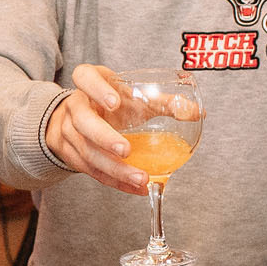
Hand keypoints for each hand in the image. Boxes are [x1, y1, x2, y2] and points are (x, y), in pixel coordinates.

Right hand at [43, 64, 201, 194]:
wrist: (79, 119)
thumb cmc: (112, 104)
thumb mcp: (133, 96)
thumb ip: (163, 102)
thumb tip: (197, 113)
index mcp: (88, 83)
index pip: (84, 77)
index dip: (96, 90)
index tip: (114, 102)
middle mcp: (75, 107)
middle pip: (84, 122)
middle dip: (104, 138)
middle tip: (126, 150)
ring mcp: (69, 132)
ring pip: (88, 153)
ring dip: (115, 169)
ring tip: (140, 178)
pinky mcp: (73, 156)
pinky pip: (93, 172)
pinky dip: (116, 182)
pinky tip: (135, 187)